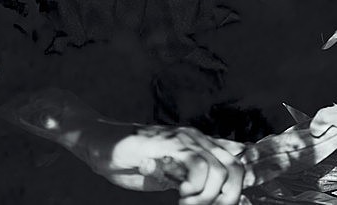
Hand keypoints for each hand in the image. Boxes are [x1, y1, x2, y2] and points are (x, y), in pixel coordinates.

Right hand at [80, 121, 245, 204]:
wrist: (99, 142)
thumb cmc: (130, 160)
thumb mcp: (167, 174)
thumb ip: (190, 178)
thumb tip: (212, 196)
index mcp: (202, 146)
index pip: (237, 163)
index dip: (235, 191)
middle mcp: (199, 139)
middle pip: (236, 168)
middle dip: (227, 197)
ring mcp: (186, 139)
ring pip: (220, 168)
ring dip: (208, 195)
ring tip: (187, 204)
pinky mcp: (170, 143)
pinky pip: (197, 164)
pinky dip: (196, 186)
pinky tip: (182, 195)